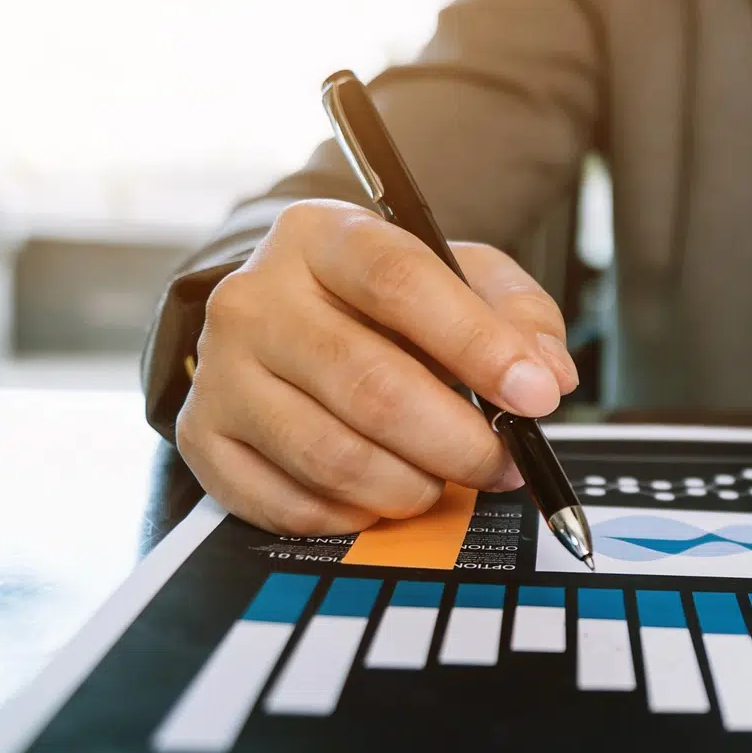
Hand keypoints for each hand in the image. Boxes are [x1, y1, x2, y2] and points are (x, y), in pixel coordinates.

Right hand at [175, 199, 578, 534]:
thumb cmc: (382, 303)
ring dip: (413, 486)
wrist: (280, 320)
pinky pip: (292, 504)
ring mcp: (220, 372)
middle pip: (370, 385)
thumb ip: (516, 314)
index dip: (478, 345)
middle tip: (505, 464)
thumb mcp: (458, 278)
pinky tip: (384, 494)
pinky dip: (356, 515)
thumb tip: (547, 375)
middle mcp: (255, 299)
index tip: (536, 396)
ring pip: (333, 456)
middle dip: (459, 441)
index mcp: (322, 237)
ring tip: (446, 480)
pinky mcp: (204, 439)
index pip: (400, 283)